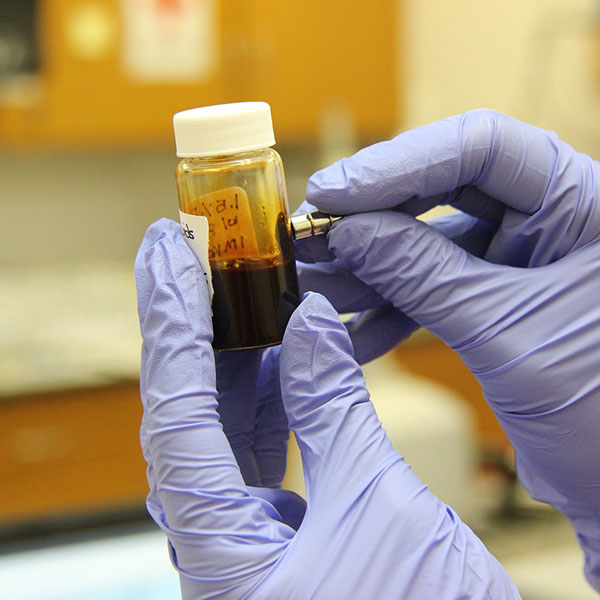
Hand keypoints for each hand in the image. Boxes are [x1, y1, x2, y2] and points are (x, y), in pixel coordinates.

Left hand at [135, 218, 518, 598]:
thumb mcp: (380, 508)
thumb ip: (336, 412)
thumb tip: (307, 327)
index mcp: (219, 552)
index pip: (175, 411)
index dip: (173, 324)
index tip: (168, 258)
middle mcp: (214, 542)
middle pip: (182, 411)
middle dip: (185, 325)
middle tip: (186, 254)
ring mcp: (241, 536)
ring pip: (218, 425)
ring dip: (230, 354)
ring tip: (236, 289)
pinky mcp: (272, 531)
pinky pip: (253, 447)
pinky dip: (267, 393)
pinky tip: (279, 352)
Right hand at [301, 109, 599, 591]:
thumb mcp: (505, 334)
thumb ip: (423, 276)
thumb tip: (349, 232)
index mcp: (579, 204)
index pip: (480, 148)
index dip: (398, 165)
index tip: (332, 195)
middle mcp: (548, 220)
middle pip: (441, 189)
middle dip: (370, 218)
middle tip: (309, 239)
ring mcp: (518, 260)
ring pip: (426, 243)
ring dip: (366, 269)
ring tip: (311, 290)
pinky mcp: (494, 300)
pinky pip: (430, 289)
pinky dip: (387, 310)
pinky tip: (348, 334)